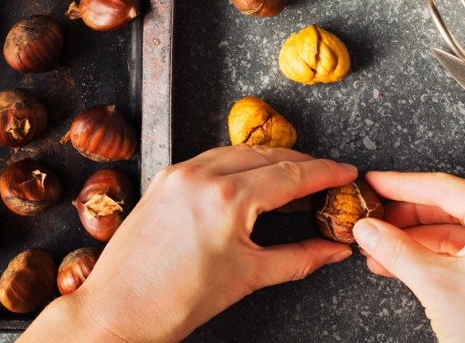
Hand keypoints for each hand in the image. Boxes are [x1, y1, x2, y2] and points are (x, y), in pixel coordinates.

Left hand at [21, 145, 357, 342]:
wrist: (117, 312)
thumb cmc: (175, 301)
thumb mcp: (249, 276)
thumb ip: (299, 257)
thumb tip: (334, 249)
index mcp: (226, 198)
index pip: (291, 175)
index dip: (326, 173)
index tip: (347, 173)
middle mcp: (201, 175)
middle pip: (268, 157)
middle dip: (303, 166)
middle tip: (327, 180)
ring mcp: (179, 173)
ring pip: (239, 152)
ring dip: (271, 161)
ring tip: (295, 181)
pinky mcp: (164, 179)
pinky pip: (212, 159)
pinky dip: (239, 165)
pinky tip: (253, 180)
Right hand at [352, 171, 464, 341]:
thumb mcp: (435, 284)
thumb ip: (397, 250)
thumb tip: (369, 229)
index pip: (443, 188)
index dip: (402, 185)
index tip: (376, 184)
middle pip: (450, 209)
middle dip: (406, 217)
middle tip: (373, 217)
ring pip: (456, 234)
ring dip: (415, 240)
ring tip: (379, 246)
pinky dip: (434, 258)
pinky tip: (402, 265)